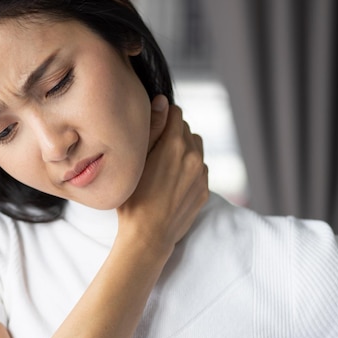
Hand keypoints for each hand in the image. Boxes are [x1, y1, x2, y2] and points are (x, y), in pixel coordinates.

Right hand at [117, 95, 208, 255]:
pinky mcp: (204, 191)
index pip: (176, 113)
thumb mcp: (135, 159)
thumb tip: (163, 101)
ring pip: (195, 148)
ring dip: (183, 150)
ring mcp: (201, 175)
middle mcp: (194, 157)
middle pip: (186, 130)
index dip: (162, 118)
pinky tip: (171, 182)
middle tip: (153, 150)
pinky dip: (188, 169)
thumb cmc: (134, 198)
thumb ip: (152, 127)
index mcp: (175, 144)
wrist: (147, 237)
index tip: (152, 130)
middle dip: (172, 134)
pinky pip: (199, 169)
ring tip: (163, 166)